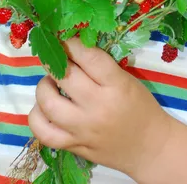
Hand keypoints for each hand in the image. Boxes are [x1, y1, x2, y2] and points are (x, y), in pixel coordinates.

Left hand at [28, 38, 171, 177]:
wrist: (149, 148)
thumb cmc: (140, 108)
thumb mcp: (127, 80)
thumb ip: (100, 66)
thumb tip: (71, 48)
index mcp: (116, 86)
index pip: (89, 58)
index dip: (72, 44)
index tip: (64, 38)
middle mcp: (97, 108)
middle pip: (65, 77)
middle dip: (54, 61)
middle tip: (54, 56)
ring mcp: (83, 129)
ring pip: (48, 104)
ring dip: (44, 86)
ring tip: (50, 82)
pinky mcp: (74, 146)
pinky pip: (43, 132)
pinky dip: (37, 116)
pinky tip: (44, 107)